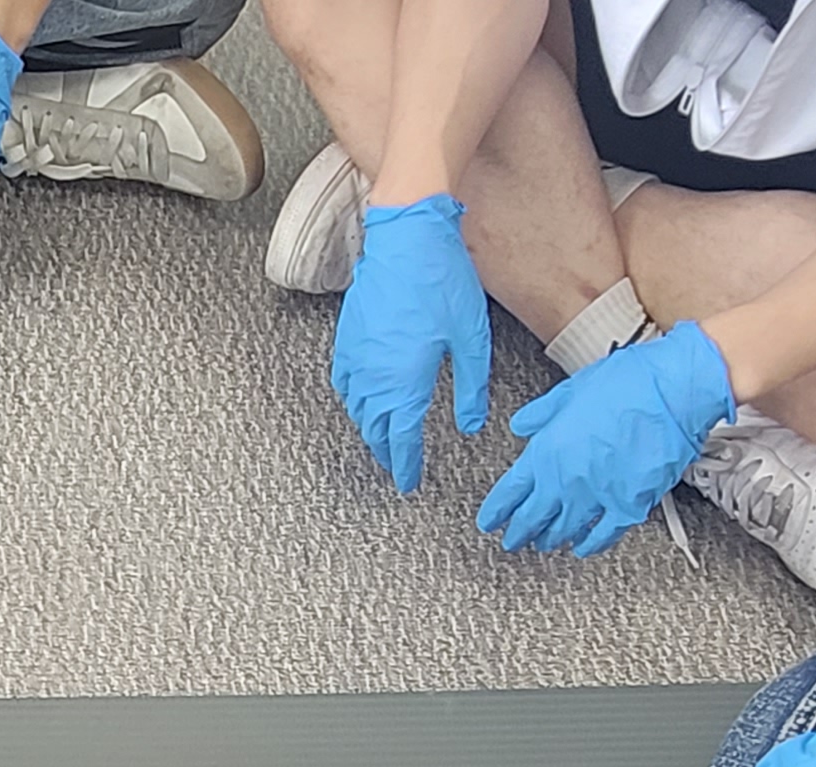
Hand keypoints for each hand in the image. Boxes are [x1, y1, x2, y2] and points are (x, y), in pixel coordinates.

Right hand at [329, 194, 488, 492]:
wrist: (406, 236)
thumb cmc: (440, 281)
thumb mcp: (470, 339)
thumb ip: (470, 388)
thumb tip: (469, 423)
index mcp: (404, 381)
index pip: (401, 437)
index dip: (405, 463)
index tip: (410, 481)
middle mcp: (374, 374)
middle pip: (374, 428)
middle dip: (385, 451)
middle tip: (396, 466)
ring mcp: (356, 354)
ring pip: (357, 408)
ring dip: (369, 428)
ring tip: (381, 440)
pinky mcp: (348, 334)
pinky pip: (345, 381)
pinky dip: (354, 400)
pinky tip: (362, 399)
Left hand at [476, 320, 737, 553]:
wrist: (675, 391)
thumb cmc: (627, 383)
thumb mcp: (571, 390)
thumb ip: (542, 414)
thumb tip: (521, 425)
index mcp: (548, 451)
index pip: (512, 491)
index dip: (497, 510)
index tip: (489, 521)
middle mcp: (567, 480)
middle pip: (534, 517)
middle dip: (520, 531)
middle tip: (512, 540)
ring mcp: (598, 497)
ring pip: (565, 529)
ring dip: (550, 539)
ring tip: (543, 544)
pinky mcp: (630, 506)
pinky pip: (604, 535)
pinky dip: (590, 544)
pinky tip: (582, 548)